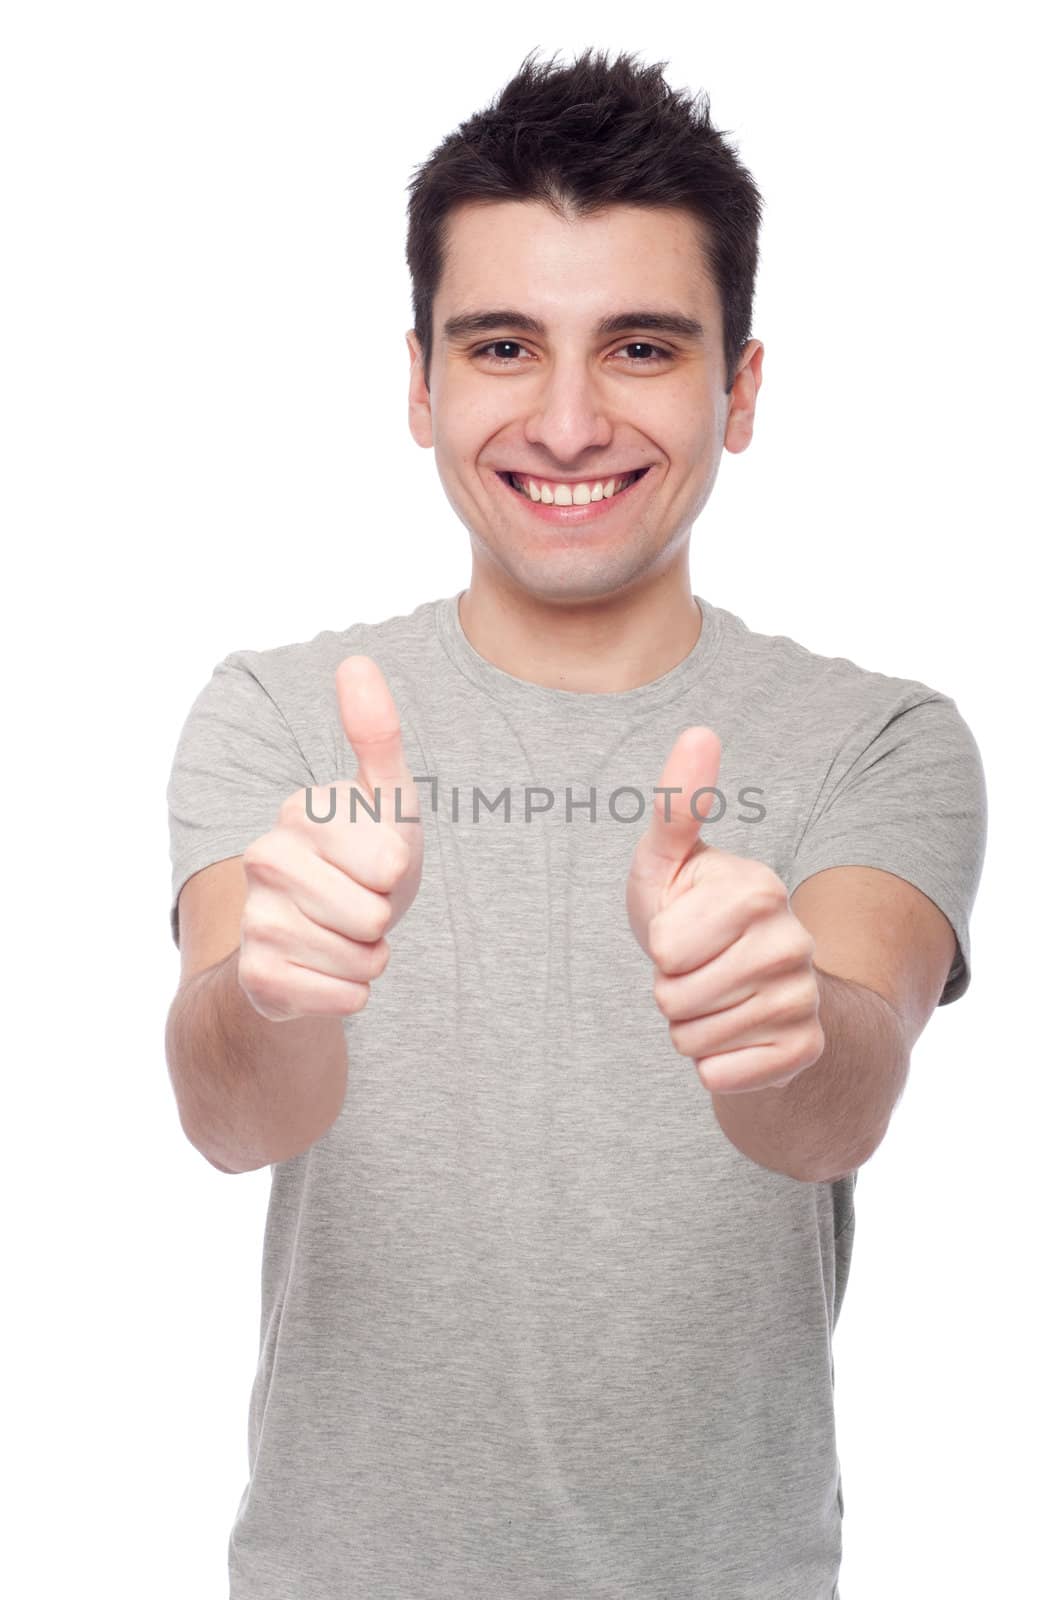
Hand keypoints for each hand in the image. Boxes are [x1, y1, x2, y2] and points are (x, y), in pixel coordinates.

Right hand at [238, 656, 423, 1020]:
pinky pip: (341, 998)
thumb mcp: (386, 797)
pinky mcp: (257, 975)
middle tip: (362, 906)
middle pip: (374, 912)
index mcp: (298, 812)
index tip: (375, 864)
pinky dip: (352, 994)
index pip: (390, 860)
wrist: (320, 937)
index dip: (397, 871)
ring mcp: (254, 919)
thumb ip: (375, 733)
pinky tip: (329, 972)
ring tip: (347, 936)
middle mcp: (264, 860)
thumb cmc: (366, 859)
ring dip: (369, 958)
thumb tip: (355, 661)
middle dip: (385, 919)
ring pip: (360, 959)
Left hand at [626, 726, 824, 1093]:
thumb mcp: (669, 863)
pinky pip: (719, 1076)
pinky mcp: (805, 1050)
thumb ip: (677, 806)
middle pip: (673, 999)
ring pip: (692, 1041)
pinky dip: (713, 1066)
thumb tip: (700, 731)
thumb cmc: (693, 917)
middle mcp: (793, 942)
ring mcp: (805, 999)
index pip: (664, 948)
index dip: (658, 948)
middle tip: (697, 972)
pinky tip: (736, 1037)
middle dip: (669, 992)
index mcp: (760, 890)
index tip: (683, 932)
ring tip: (714, 1000)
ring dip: (689, 1029)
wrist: (752, 990)